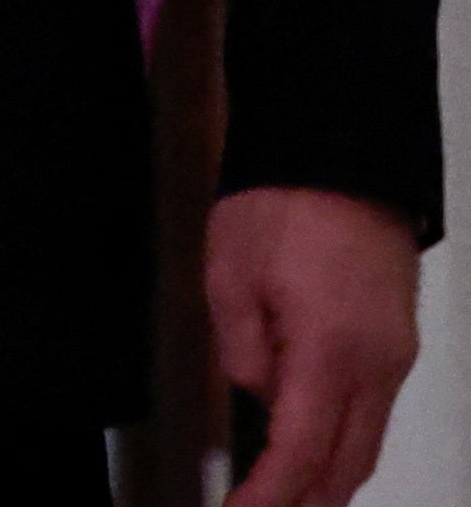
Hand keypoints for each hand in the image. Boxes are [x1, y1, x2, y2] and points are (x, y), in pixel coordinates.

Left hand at [215, 185, 420, 506]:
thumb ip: (243, 350)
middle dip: (308, 502)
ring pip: (366, 443)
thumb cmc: (281, 205)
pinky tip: (310, 451)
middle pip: (349, 464)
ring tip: (284, 500)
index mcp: (331, 353)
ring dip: (328, 479)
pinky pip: (373, 412)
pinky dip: (343, 443)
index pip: (301, 452)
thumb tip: (260, 396)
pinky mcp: (397, 342)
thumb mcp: (229, 275)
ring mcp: (395, 356)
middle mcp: (377, 367)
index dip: (271, 496)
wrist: (342, 154)